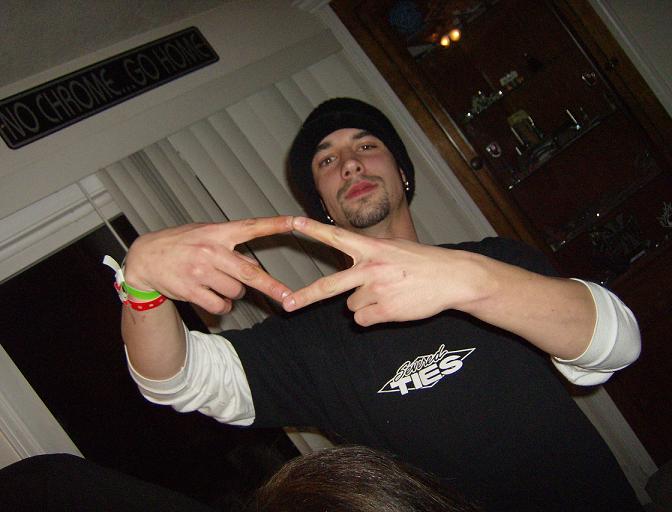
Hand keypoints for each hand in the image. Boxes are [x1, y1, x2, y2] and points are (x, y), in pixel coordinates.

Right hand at [123, 217, 294, 313]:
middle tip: (288, 298)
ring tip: (217, 283)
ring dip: (234, 293)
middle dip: (272, 287)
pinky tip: (211, 296)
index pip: (252, 226)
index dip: (275, 225)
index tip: (296, 222)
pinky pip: (220, 306)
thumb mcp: (203, 233)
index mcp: (217, 232)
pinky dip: (221, 306)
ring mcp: (200, 272)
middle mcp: (210, 251)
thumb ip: (228, 245)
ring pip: (236, 292)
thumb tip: (253, 266)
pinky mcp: (191, 290)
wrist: (144, 258)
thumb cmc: (180, 244)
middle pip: (249, 273)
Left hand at [283, 217, 482, 325]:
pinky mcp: (385, 311)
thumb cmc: (422, 262)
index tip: (293, 222)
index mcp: (371, 248)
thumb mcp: (393, 248)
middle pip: (330, 286)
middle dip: (306, 297)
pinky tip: (391, 306)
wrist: (452, 277)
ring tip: (389, 294)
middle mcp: (370, 268)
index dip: (313, 230)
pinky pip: (363, 320)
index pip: (336, 236)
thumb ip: (368, 256)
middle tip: (288, 306)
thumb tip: (350, 272)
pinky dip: (373, 317)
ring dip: (365, 304)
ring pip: (351, 306)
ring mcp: (377, 291)